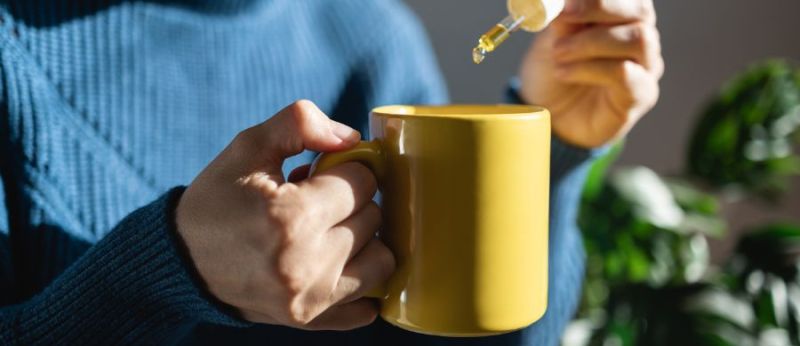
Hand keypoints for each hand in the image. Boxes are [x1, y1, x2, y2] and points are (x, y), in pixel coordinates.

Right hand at [175, 100, 394, 329]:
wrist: (182, 261)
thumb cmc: (218, 200)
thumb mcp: (248, 147)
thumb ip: (300, 124)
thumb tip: (351, 137)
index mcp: (291, 216)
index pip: (362, 182)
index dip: (344, 170)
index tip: (320, 175)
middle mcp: (305, 264)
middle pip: (374, 218)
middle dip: (351, 203)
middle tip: (317, 202)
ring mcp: (310, 299)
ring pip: (381, 260)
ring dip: (363, 241)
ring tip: (328, 233)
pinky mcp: (310, 321)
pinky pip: (367, 307)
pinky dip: (361, 284)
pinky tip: (338, 266)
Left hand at [519, 0, 663, 147]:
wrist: (550, 116)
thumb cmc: (555, 73)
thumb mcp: (551, 40)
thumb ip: (563, 21)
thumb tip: (563, 2)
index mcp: (622, 18)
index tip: (567, 2)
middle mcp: (641, 38)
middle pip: (640, 11)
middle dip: (601, 8)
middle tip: (565, 17)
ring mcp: (645, 67)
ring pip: (638, 40)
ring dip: (591, 43)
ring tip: (559, 53)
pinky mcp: (641, 96)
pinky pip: (627, 75)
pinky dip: (591, 69)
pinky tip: (565, 72)